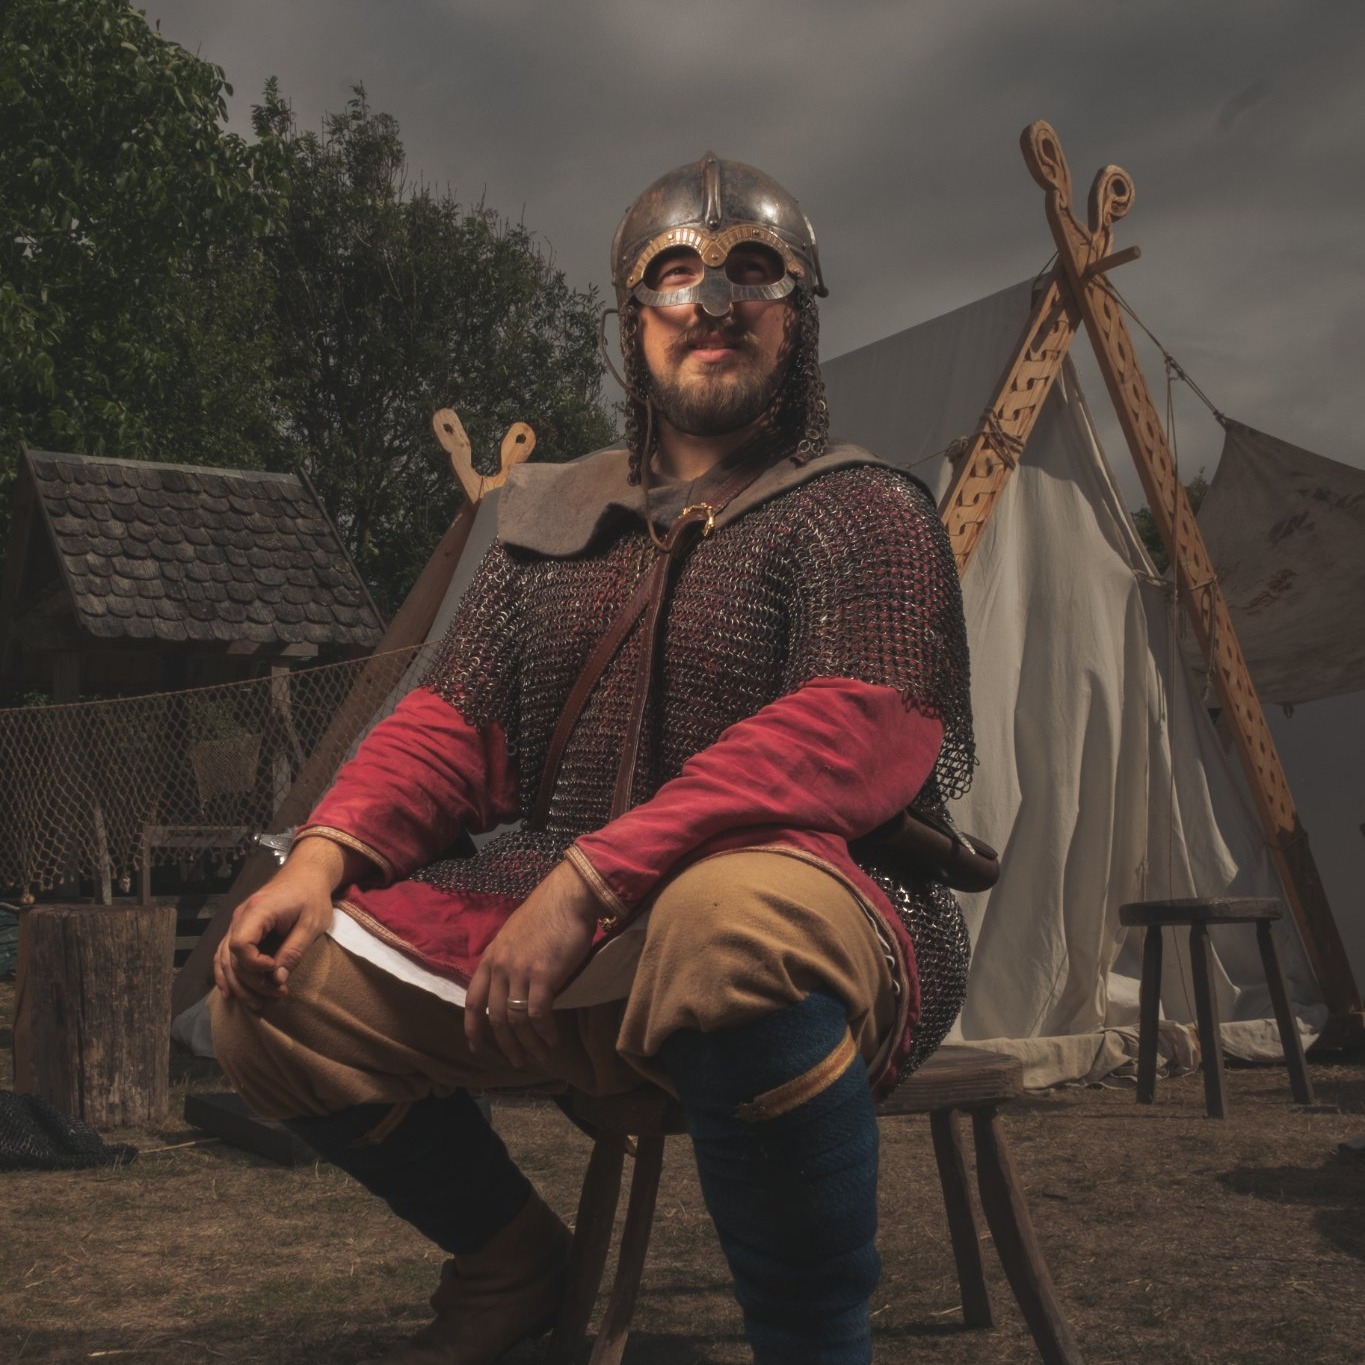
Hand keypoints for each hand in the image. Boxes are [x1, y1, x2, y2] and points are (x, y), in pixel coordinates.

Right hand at [213, 838, 347, 1006]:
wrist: (307, 874)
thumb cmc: (312, 896)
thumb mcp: (312, 924)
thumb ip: (293, 951)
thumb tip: (276, 980)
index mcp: (258, 911)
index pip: (241, 946)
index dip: (255, 965)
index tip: (276, 970)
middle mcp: (240, 916)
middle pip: (233, 957)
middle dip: (253, 982)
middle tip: (279, 995)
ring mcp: (237, 922)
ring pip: (226, 959)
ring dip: (240, 984)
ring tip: (258, 1004)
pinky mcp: (241, 927)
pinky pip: (225, 953)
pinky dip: (226, 974)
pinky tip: (230, 993)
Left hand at [464, 859, 601, 1067]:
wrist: (568, 897)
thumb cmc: (547, 913)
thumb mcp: (515, 936)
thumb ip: (509, 960)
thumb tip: (514, 986)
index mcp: (490, 957)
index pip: (472, 1000)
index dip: (472, 1028)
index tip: (476, 1047)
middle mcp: (500, 966)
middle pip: (495, 1017)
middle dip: (505, 1045)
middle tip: (517, 1061)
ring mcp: (519, 971)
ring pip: (516, 1020)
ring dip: (528, 1043)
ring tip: (540, 1056)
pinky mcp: (542, 975)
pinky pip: (537, 1014)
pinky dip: (544, 1031)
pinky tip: (552, 1039)